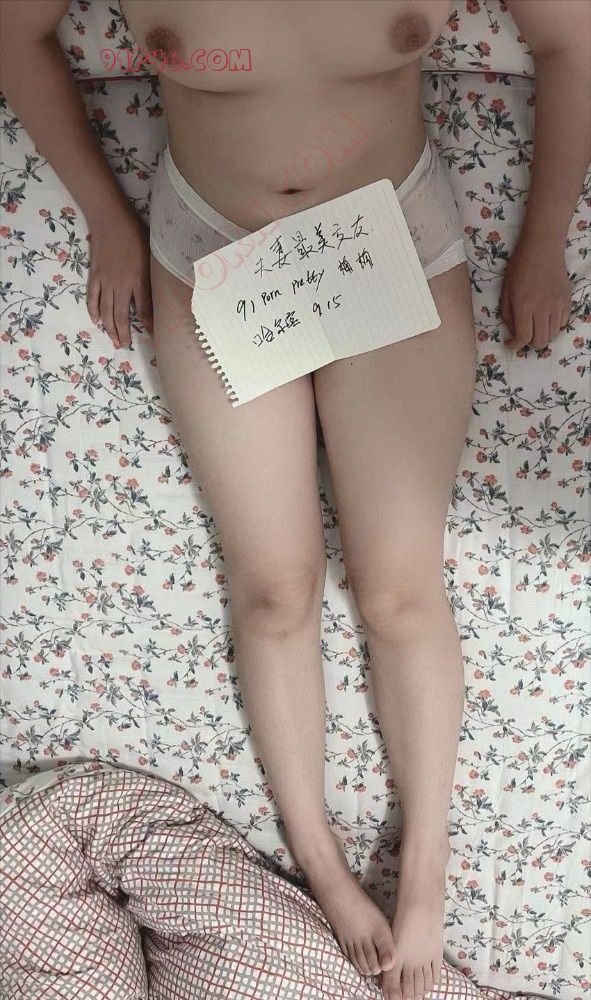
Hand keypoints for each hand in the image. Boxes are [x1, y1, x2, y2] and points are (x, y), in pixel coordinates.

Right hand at [86, 206, 153, 348]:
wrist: (110, 219)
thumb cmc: (136, 233)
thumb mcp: (153, 254)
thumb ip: (155, 274)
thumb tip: (164, 288)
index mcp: (138, 279)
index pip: (145, 309)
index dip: (149, 324)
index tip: (153, 335)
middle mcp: (121, 285)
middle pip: (121, 316)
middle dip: (124, 333)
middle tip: (126, 346)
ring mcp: (105, 281)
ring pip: (106, 311)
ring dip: (110, 328)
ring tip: (113, 341)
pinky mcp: (94, 276)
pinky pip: (92, 298)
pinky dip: (94, 311)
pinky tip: (96, 321)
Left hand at [500, 235, 570, 350]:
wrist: (542, 248)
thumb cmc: (519, 267)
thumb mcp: (505, 290)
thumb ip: (508, 314)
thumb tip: (513, 332)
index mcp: (524, 306)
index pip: (523, 337)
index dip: (515, 345)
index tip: (510, 344)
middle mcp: (542, 308)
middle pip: (540, 341)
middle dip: (529, 344)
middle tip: (524, 336)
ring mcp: (557, 305)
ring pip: (553, 334)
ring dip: (542, 336)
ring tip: (535, 328)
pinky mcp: (567, 300)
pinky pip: (563, 323)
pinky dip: (554, 326)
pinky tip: (546, 318)